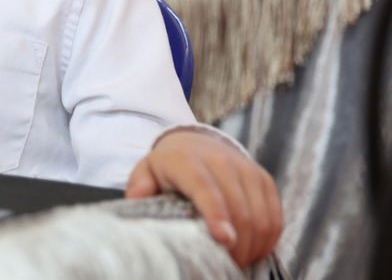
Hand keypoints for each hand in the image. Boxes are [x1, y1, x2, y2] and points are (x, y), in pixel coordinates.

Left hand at [127, 130, 282, 266]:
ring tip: (238, 262)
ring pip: (261, 217)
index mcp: (187, 160)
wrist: (195, 144)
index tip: (223, 240)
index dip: (216, 214)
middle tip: (226, 266)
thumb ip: (140, 187)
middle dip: (236, 245)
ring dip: (253, 247)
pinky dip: (267, 240)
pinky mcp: (264, 179)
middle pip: (239, 209)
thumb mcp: (147, 173)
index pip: (205, 187)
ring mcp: (247, 169)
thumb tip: (136, 201)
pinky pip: (275, 217)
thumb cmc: (168, 168)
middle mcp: (221, 161)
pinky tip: (253, 251)